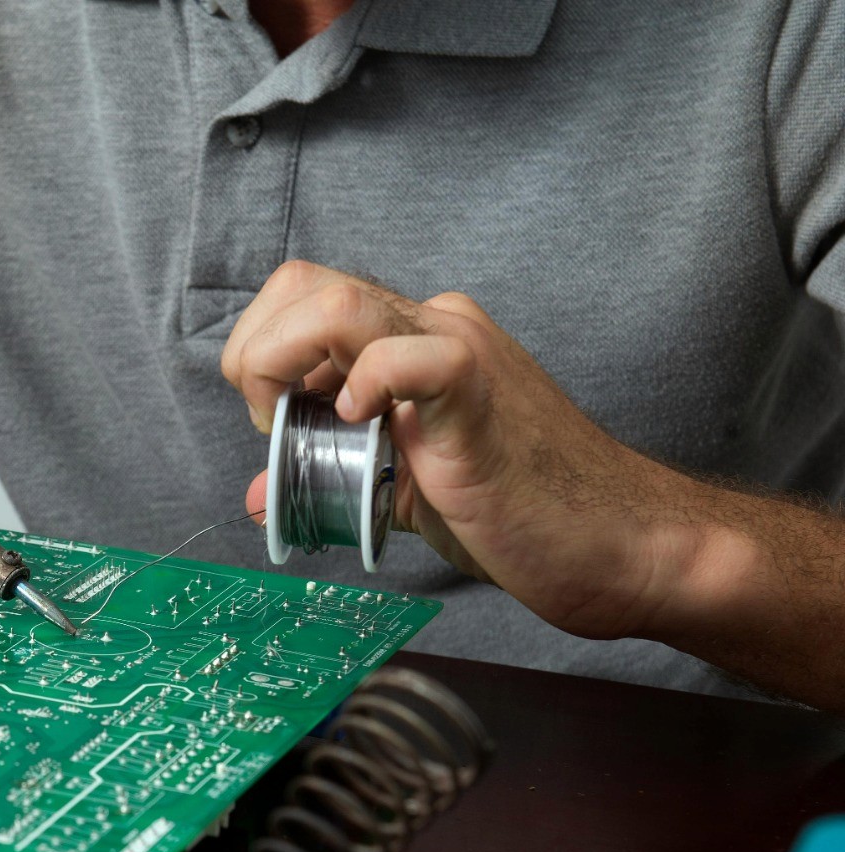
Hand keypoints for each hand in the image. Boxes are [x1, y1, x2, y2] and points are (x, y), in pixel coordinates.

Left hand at [223, 261, 690, 640]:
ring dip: (284, 365)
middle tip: (279, 429)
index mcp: (409, 340)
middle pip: (300, 286)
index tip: (276, 428)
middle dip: (255, 357)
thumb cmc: (522, 516)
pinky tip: (366, 427)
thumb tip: (261, 494)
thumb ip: (335, 479)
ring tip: (311, 429)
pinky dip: (364, 384)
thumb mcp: (402, 494)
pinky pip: (404, 353)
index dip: (261, 358)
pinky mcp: (478, 389)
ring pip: (334, 304)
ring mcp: (458, 347)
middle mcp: (430, 326)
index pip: (301, 301)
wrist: (618, 544)